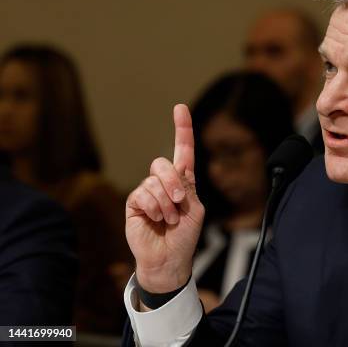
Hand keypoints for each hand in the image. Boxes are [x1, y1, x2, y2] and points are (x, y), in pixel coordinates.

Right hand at [126, 104, 204, 292]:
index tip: (180, 108)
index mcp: (183, 181)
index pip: (182, 150)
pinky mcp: (134, 203)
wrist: (170, 259)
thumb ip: (187, 188)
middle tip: (180, 202)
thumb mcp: (195, 209)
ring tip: (169, 220)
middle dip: (173, 182)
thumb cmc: (185, 236)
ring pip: (153, 181)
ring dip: (166, 203)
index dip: (182, 129)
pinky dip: (154, 208)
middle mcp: (163, 182)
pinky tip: (157, 220)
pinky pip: (142, 194)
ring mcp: (147, 192)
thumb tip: (171, 176)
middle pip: (162, 163)